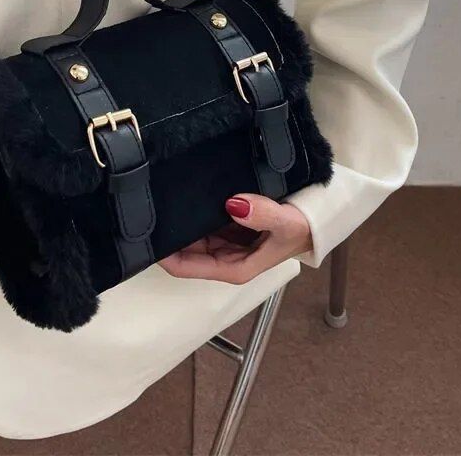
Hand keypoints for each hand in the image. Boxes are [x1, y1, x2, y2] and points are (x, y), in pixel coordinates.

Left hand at [159, 194, 312, 283]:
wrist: (318, 219)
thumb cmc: (302, 229)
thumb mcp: (286, 223)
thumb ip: (263, 214)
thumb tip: (234, 203)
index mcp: (231, 268)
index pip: (184, 266)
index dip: (162, 253)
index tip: (144, 232)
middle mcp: (223, 258)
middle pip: (182, 249)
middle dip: (165, 233)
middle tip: (142, 207)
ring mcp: (224, 241)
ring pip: (190, 233)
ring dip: (177, 220)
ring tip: (155, 196)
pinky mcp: (228, 224)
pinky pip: (202, 219)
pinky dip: (192, 210)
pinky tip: (179, 192)